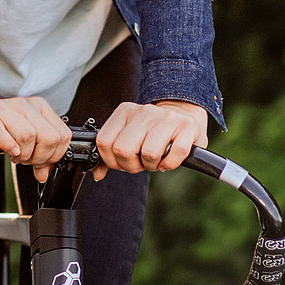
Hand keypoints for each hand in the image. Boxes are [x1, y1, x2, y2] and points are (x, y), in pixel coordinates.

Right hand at [0, 94, 71, 182]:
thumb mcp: (24, 140)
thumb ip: (39, 154)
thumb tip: (44, 174)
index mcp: (39, 108)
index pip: (62, 135)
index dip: (54, 155)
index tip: (41, 162)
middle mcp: (24, 105)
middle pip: (48, 137)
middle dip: (39, 157)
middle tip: (25, 160)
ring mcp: (5, 108)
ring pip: (28, 135)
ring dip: (22, 154)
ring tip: (14, 155)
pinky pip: (1, 131)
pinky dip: (6, 145)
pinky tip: (7, 150)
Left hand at [93, 100, 207, 180]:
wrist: (183, 116)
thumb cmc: (152, 132)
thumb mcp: (128, 136)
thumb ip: (110, 153)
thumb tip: (97, 173)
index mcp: (125, 111)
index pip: (105, 142)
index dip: (112, 160)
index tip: (122, 161)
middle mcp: (145, 111)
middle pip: (124, 150)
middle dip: (131, 165)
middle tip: (140, 162)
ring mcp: (167, 117)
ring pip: (149, 153)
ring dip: (152, 165)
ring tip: (156, 159)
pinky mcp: (187, 127)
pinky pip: (175, 154)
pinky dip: (170, 164)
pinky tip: (169, 159)